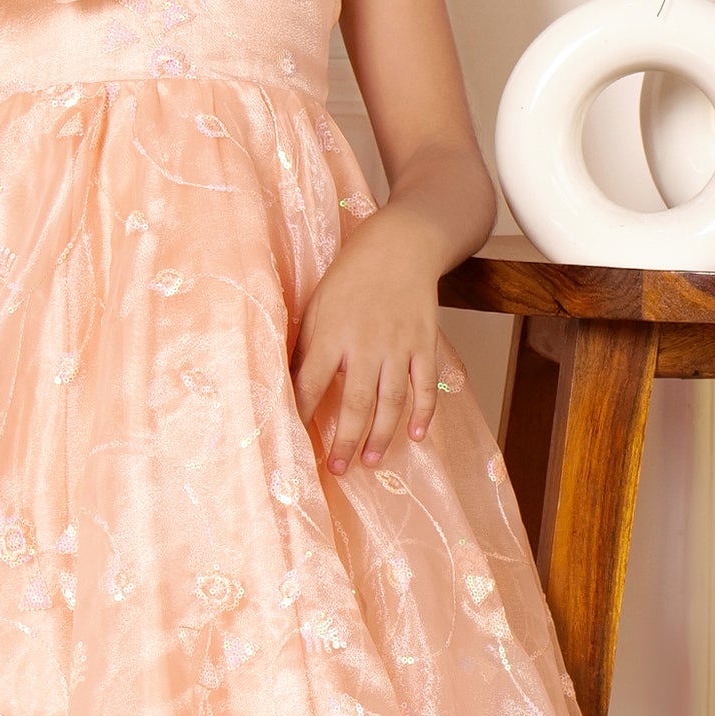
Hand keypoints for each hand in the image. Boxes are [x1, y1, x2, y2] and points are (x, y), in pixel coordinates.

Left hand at [292, 204, 444, 475]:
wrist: (399, 246)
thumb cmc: (350, 277)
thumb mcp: (317, 306)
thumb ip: (308, 346)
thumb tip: (289, 384)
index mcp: (331, 334)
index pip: (310, 383)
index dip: (300, 414)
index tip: (293, 442)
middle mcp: (365, 343)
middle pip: (355, 402)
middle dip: (345, 439)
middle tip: (338, 469)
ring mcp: (398, 345)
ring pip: (391, 400)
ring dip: (381, 434)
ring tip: (370, 460)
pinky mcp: (424, 343)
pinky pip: (425, 385)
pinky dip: (423, 412)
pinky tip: (415, 435)